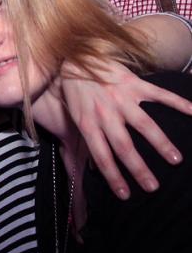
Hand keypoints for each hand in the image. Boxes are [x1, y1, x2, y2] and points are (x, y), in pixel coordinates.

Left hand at [61, 60, 191, 198]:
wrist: (76, 57)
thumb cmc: (75, 92)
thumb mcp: (74, 118)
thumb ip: (88, 140)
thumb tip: (95, 168)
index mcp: (88, 124)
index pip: (101, 156)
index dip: (113, 176)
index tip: (126, 194)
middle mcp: (105, 113)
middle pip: (124, 146)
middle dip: (138, 168)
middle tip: (153, 187)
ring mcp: (121, 98)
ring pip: (144, 125)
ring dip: (160, 143)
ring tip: (175, 160)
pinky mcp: (134, 83)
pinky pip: (160, 95)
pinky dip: (179, 104)